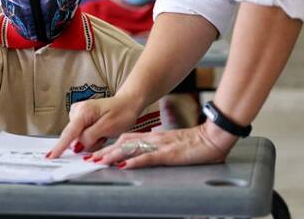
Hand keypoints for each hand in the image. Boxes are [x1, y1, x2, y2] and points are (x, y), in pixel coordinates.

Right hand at [47, 94, 144, 157]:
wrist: (128, 103)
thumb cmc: (122, 113)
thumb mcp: (108, 127)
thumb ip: (90, 137)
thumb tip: (75, 146)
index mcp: (83, 112)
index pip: (69, 133)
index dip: (60, 147)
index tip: (50, 156)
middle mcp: (77, 111)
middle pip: (74, 138)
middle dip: (88, 142)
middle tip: (104, 135)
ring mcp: (77, 114)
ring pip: (79, 138)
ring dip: (91, 140)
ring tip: (104, 132)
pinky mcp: (80, 118)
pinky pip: (82, 135)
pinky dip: (92, 137)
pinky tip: (101, 132)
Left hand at [84, 121, 237, 168]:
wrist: (214, 138)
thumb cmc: (197, 144)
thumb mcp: (173, 145)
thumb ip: (159, 148)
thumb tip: (145, 155)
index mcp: (155, 138)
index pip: (128, 140)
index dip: (111, 146)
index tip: (97, 151)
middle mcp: (154, 140)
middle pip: (124, 144)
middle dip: (106, 151)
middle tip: (90, 158)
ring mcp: (161, 146)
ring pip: (132, 150)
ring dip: (114, 156)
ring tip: (99, 161)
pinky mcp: (169, 154)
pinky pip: (149, 158)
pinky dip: (135, 162)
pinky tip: (125, 166)